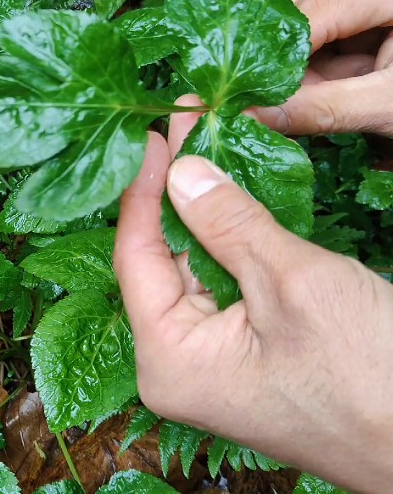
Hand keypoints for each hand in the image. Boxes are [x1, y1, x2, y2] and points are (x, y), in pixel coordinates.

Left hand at [113, 129, 392, 491]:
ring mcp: (210, 363)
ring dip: (206, 212)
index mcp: (167, 359)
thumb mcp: (294, 284)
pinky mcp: (244, 357)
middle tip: (190, 126)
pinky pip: (226, 288)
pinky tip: (235, 196)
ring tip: (210, 145)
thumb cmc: (368, 377)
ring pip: (195, 269)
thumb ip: (229, 223)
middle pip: (161, 259)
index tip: (156, 131)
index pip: (134, 255)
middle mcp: (175, 364)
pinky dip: (232, 243)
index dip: (144, 187)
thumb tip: (182, 170)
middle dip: (177, 192)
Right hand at [253, 0, 392, 136]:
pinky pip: (320, 23)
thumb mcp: (392, 105)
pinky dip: (312, 61)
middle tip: (255, 104)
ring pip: (300, 13)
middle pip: (295, 2)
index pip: (306, 12)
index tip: (235, 100)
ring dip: (292, 63)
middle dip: (276, 58)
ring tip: (293, 102)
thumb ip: (321, 109)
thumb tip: (248, 120)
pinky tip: (311, 89)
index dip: (266, 58)